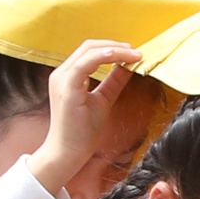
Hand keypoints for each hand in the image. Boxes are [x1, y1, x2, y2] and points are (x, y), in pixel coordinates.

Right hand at [27, 38, 143, 198]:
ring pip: (88, 51)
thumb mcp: (103, 99)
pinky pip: (84, 65)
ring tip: (134, 55)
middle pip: (89, 46)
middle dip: (116, 46)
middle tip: (136, 52)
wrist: (70, 152)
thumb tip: (129, 67)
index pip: (90, 51)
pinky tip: (119, 57)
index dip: (112, 48)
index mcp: (68, 75)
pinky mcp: (67, 89)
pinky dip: (103, 57)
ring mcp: (62, 80)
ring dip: (114, 50)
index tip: (133, 53)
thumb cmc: (83, 131)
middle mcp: (62, 74)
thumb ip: (113, 81)